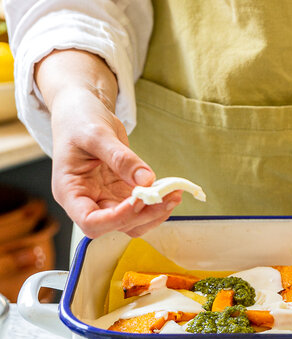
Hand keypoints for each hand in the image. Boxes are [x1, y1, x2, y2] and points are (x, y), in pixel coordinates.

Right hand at [36, 50, 180, 237]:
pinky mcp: (120, 193)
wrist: (82, 114)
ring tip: (174, 194)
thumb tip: (147, 180)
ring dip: (154, 213)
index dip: (115, 219)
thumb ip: (120, 158)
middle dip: (143, 214)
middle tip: (168, 197)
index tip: (138, 200)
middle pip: (115, 225)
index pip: (90, 221)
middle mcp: (87, 201)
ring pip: (132, 222)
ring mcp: (105, 199)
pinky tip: (171, 191)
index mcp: (70, 191)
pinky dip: (157, 204)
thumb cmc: (79, 121)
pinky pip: (140, 208)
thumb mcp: (97, 134)